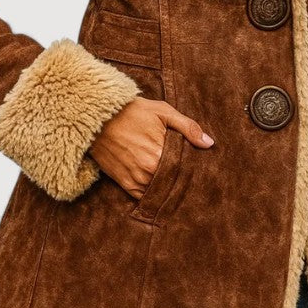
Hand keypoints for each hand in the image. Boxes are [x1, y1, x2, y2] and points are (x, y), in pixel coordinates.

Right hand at [88, 97, 213, 195]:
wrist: (97, 117)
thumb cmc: (132, 111)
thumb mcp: (162, 112)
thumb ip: (188, 128)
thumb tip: (209, 143)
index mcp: (160, 154)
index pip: (185, 170)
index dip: (193, 169)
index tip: (201, 168)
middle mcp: (148, 171)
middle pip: (174, 182)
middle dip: (182, 179)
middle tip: (194, 179)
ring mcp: (135, 179)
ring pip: (159, 190)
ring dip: (168, 187)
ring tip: (176, 181)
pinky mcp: (123, 182)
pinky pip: (143, 196)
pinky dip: (152, 193)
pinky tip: (159, 187)